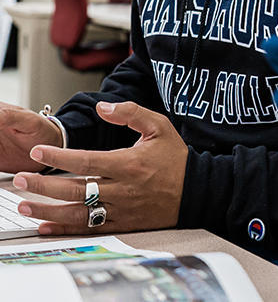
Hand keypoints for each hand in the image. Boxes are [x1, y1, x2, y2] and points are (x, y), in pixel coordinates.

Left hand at [12, 101, 187, 234]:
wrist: (196, 190)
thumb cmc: (175, 157)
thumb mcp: (158, 126)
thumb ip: (130, 113)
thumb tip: (103, 108)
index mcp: (129, 163)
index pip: (86, 161)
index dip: (59, 158)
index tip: (38, 153)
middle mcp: (122, 189)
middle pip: (75, 189)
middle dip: (43, 185)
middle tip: (20, 179)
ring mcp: (121, 210)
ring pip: (78, 213)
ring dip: (48, 211)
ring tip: (25, 206)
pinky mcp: (123, 224)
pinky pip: (90, 229)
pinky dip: (65, 229)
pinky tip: (47, 226)